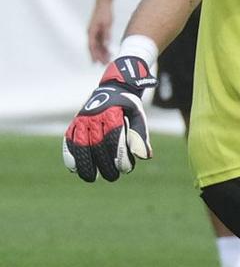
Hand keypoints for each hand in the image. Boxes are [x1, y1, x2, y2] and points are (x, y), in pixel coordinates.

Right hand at [62, 55, 155, 181]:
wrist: (112, 88)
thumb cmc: (128, 107)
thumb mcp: (138, 116)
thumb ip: (140, 135)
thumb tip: (144, 157)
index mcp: (112, 114)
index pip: (114, 139)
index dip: (119, 156)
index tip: (125, 169)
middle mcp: (94, 117)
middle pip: (97, 145)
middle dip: (104, 164)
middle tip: (113, 177)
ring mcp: (82, 120)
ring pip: (80, 144)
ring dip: (84, 163)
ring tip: (91, 178)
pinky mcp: (74, 123)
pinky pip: (69, 140)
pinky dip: (69, 154)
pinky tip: (74, 169)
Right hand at [86, 1, 114, 64]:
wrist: (103, 2)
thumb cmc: (105, 12)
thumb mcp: (107, 23)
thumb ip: (107, 34)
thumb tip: (107, 44)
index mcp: (91, 32)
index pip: (91, 46)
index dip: (94, 55)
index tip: (96, 63)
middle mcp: (91, 33)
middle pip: (93, 48)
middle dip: (98, 57)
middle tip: (104, 65)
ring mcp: (94, 32)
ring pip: (97, 45)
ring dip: (101, 53)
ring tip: (108, 60)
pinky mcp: (98, 30)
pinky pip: (100, 41)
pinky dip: (103, 47)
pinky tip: (109, 52)